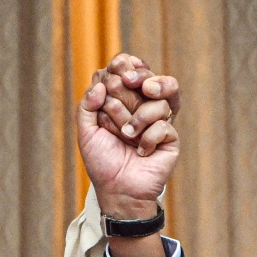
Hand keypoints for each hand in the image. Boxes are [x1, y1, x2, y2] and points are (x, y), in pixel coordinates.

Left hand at [78, 53, 180, 220]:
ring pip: (155, 100)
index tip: (111, 77)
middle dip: (124, 92)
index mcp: (123, 98)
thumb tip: (100, 84)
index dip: (121, 67)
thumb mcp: (86, 131)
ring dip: (133, 118)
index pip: (127, 68)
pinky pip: (163, 125)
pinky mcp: (170, 137)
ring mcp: (159, 119)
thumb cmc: (103, 161)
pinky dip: (147, 138)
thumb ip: (87, 104)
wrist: (118, 190)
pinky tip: (140, 151)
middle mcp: (142, 105)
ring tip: (125, 136)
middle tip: (112, 105)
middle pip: (144, 78)